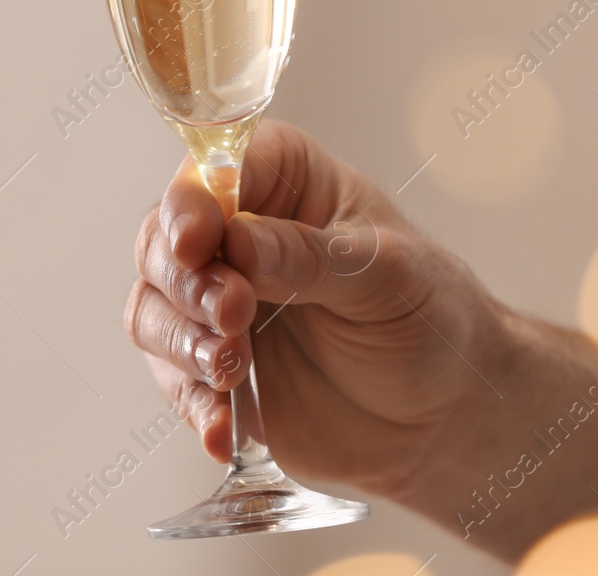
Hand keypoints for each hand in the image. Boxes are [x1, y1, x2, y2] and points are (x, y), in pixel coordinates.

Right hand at [124, 119, 501, 501]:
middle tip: (234, 315)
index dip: (192, 202)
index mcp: (283, 180)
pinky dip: (191, 403)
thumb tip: (239, 242)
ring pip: (152, 307)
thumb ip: (311, 257)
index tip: (199, 242)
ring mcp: (217, 303)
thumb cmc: (429, 317)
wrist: (444, 413)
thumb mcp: (387, 275)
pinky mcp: (212, 367)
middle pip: (161, 239)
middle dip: (186, 282)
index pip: (214, 169)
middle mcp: (237, 234)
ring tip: (234, 370)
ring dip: (183, 342)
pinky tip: (222, 428)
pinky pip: (173, 379)